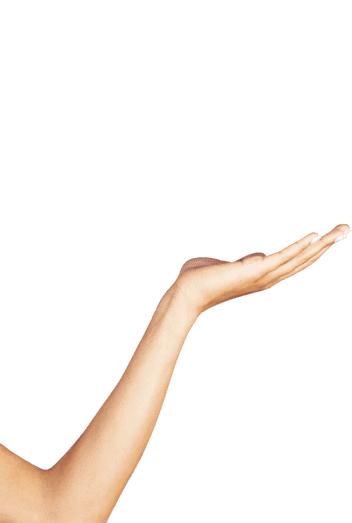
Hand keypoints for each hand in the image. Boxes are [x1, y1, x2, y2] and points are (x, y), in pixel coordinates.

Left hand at [172, 224, 348, 315]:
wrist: (185, 292)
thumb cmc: (198, 278)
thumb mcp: (226, 265)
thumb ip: (242, 261)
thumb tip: (251, 257)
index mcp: (262, 275)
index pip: (294, 262)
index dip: (313, 251)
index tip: (329, 238)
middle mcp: (267, 277)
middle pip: (304, 260)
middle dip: (326, 245)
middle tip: (346, 230)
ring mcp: (263, 275)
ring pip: (299, 258)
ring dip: (321, 245)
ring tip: (340, 232)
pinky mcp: (255, 270)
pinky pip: (283, 257)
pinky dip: (299, 247)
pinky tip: (316, 237)